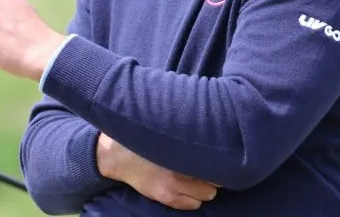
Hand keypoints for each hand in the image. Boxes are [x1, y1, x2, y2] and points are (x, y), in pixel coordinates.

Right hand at [96, 133, 218, 209]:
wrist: (119, 156)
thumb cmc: (147, 140)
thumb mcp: (169, 134)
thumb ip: (189, 137)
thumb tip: (213, 139)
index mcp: (182, 152)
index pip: (214, 163)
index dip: (219, 161)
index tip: (219, 157)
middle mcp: (179, 172)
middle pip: (215, 182)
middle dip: (213, 175)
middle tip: (207, 167)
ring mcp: (173, 188)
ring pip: (207, 196)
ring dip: (204, 188)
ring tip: (197, 178)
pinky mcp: (166, 198)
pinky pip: (193, 205)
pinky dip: (193, 198)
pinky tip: (187, 188)